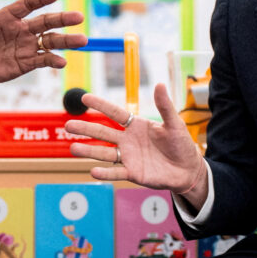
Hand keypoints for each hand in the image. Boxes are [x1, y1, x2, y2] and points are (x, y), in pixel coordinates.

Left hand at [0, 0, 85, 93]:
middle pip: (46, 21)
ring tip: (82, 40)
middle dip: (63, 19)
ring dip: (66, 40)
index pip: (28, 4)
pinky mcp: (27, 63)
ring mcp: (26, 46)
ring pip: (50, 41)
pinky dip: (54, 60)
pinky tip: (62, 62)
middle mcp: (21, 29)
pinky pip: (44, 60)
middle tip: (79, 17)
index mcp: (7, 17)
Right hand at [65, 84, 206, 196]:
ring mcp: (128, 157)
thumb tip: (160, 84)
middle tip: (68, 125)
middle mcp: (128, 140)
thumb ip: (165, 106)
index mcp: (136, 125)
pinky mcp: (133, 173)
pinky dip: (104, 173)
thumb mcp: (174, 124)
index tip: (85, 98)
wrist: (188, 170)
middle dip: (86, 128)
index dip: (101, 105)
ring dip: (89, 151)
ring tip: (73, 148)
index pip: (115, 113)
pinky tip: (92, 171)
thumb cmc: (181, 144)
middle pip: (103, 133)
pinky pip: (116, 173)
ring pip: (104, 153)